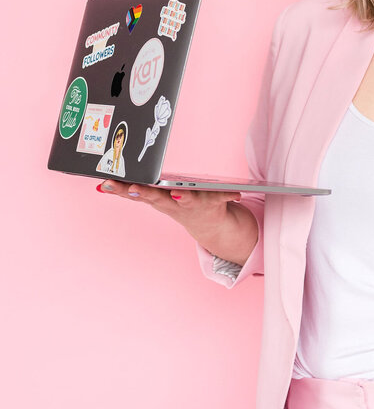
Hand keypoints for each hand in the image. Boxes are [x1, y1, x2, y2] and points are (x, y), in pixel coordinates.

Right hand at [96, 178, 239, 221]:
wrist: (210, 225)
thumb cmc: (178, 203)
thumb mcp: (154, 198)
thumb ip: (128, 191)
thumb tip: (101, 184)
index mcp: (158, 198)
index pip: (135, 191)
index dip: (121, 188)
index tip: (107, 182)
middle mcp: (172, 202)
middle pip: (156, 197)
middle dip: (145, 192)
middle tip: (134, 187)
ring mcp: (192, 204)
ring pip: (186, 199)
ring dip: (183, 196)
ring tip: (178, 193)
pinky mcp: (213, 203)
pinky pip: (221, 198)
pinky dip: (229, 196)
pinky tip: (237, 194)